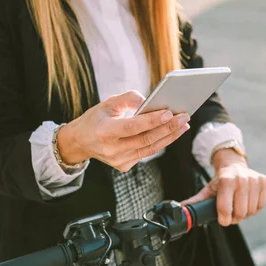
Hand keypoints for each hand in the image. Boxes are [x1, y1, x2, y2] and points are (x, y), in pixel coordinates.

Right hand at [57, 90, 189, 171]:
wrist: (80, 142)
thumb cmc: (96, 119)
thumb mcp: (107, 103)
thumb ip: (129, 99)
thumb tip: (151, 101)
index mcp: (104, 132)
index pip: (132, 127)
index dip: (151, 120)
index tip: (169, 112)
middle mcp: (111, 149)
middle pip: (146, 139)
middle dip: (168, 127)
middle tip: (184, 116)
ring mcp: (118, 161)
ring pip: (150, 148)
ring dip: (169, 136)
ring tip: (183, 124)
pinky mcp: (124, 166)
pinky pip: (147, 153)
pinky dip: (160, 142)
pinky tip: (171, 133)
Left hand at [181, 149, 265, 226]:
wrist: (233, 164)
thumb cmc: (220, 181)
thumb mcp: (207, 189)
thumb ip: (196, 201)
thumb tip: (182, 210)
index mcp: (226, 180)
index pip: (226, 207)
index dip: (224, 218)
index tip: (222, 220)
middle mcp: (242, 178)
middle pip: (240, 212)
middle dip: (234, 218)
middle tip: (229, 215)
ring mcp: (254, 179)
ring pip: (251, 211)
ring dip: (244, 214)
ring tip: (237, 208)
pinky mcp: (263, 181)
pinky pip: (260, 205)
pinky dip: (253, 209)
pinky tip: (246, 204)